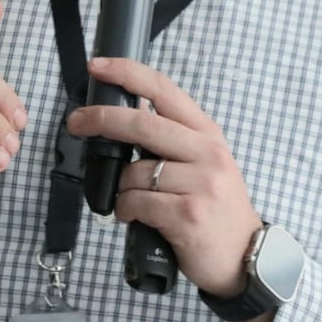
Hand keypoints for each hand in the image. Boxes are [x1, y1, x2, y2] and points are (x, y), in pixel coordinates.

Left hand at [66, 57, 261, 298]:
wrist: (246, 256)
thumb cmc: (216, 207)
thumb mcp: (205, 163)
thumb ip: (171, 141)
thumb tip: (121, 120)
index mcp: (206, 133)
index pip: (164, 90)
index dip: (127, 73)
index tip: (97, 66)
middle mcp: (206, 153)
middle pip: (142, 124)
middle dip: (101, 119)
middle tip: (76, 122)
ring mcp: (199, 184)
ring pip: (133, 172)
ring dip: (121, 188)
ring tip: (134, 202)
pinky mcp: (188, 215)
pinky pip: (136, 203)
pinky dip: (126, 211)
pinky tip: (135, 217)